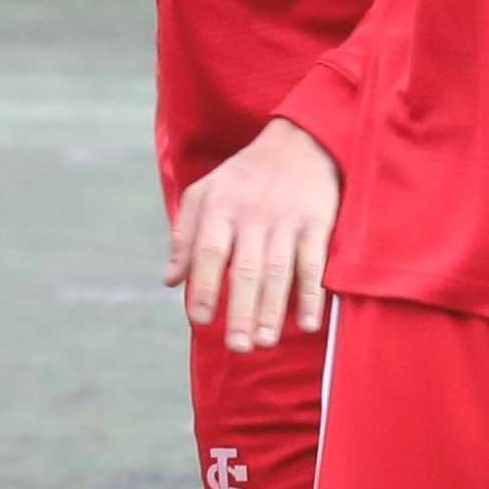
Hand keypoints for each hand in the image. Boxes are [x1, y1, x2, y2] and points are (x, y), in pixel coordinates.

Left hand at [167, 118, 338, 354]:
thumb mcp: (205, 193)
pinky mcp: (317, 223)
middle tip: (238, 347)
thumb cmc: (244, 175)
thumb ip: (184, 236)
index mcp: (220, 207)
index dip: (204, 286)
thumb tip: (170, 281)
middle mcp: (252, 215)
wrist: (299, 141)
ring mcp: (286, 220)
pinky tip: (309, 323)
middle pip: (246, 269)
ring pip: (279, 271)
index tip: (200, 320)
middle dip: (241, 310)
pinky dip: (312, 294)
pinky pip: (314, 263)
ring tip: (266, 342)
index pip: (207, 251)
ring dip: (274, 310)